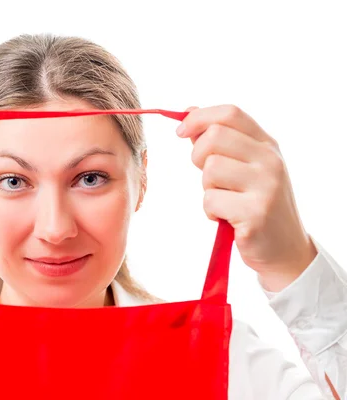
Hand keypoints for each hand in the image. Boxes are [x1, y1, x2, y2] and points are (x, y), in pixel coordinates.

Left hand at [177, 105, 317, 291]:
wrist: (284, 249)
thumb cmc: (256, 204)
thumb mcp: (246, 167)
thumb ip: (221, 141)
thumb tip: (189, 111)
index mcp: (267, 145)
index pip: (230, 114)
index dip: (199, 118)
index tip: (181, 131)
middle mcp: (270, 161)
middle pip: (214, 137)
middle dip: (198, 157)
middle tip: (210, 179)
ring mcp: (265, 186)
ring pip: (210, 169)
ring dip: (207, 189)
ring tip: (224, 201)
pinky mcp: (255, 213)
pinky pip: (211, 201)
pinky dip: (211, 212)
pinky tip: (227, 219)